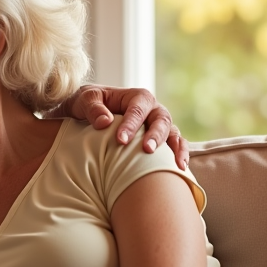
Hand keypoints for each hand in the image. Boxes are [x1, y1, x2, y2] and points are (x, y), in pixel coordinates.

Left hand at [64, 85, 189, 169]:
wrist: (88, 112)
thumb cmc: (88, 104)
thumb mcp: (85, 100)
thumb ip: (93, 108)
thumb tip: (105, 122)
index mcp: (136, 97)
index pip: (137, 109)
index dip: (131, 124)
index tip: (120, 140)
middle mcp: (152, 110)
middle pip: (161, 120)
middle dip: (156, 135)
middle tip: (147, 150)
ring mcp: (158, 125)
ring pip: (172, 133)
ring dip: (174, 148)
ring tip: (175, 165)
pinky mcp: (161, 139)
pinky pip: (176, 145)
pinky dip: (180, 155)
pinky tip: (181, 169)